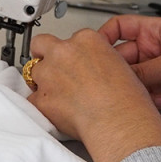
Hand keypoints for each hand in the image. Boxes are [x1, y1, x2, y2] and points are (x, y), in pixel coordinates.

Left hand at [26, 28, 160, 161]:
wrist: (119, 121)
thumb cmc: (127, 99)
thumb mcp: (120, 64)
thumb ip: (98, 59)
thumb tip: (93, 67)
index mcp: (86, 39)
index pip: (70, 39)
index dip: (71, 53)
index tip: (73, 62)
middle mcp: (64, 52)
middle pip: (41, 44)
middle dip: (44, 55)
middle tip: (54, 69)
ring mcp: (49, 74)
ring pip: (34, 72)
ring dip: (43, 82)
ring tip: (60, 97)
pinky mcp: (41, 98)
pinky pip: (33, 99)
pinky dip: (41, 106)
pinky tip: (56, 112)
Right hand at [101, 15, 160, 161]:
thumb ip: (144, 70)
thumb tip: (118, 74)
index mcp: (158, 31)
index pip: (121, 27)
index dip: (105, 36)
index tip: (94, 49)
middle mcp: (154, 50)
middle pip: (121, 56)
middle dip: (118, 69)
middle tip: (114, 79)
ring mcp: (155, 72)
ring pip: (128, 78)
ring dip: (133, 87)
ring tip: (142, 92)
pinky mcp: (158, 92)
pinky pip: (139, 95)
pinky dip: (144, 100)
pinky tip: (159, 101)